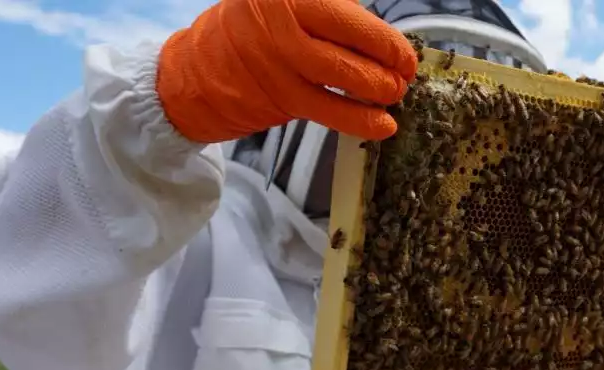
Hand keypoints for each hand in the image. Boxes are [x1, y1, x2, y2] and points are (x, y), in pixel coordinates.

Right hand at [156, 0, 418, 143]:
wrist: (199, 72)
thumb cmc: (253, 32)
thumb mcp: (284, 4)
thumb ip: (330, 11)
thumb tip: (381, 37)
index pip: (347, 15)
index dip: (383, 38)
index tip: (403, 54)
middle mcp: (279, 22)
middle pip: (349, 43)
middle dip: (387, 63)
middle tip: (404, 76)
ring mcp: (277, 60)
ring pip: (342, 76)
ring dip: (377, 90)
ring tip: (394, 95)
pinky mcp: (279, 97)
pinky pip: (329, 110)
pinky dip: (360, 120)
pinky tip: (382, 124)